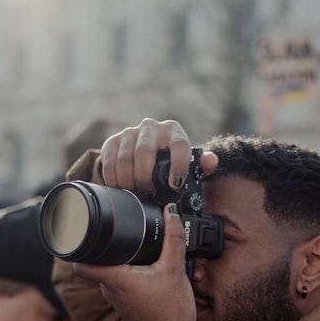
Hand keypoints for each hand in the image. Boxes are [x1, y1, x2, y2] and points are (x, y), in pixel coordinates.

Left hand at [73, 205, 195, 320]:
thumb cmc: (171, 312)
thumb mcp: (175, 270)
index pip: (80, 263)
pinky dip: (129, 271)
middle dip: (106, 247)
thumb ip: (173, 239)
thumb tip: (171, 212)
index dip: (77, 245)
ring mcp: (117, 298)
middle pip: (97, 262)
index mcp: (115, 279)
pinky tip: (145, 267)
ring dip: (120, 259)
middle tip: (118, 232)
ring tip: (135, 248)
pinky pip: (121, 281)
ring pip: (110, 271)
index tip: (82, 231)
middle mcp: (110, 289)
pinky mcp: (126, 303)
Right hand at [100, 119, 218, 196]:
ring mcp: (130, 132)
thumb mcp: (189, 164)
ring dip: (128, 180)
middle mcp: (152, 127)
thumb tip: (211, 161)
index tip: (175, 184)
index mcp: (174, 131)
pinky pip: (109, 160)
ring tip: (134, 193)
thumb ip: (203, 165)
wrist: (146, 153)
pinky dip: (112, 178)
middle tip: (148, 193)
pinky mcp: (112, 140)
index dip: (178, 165)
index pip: (179, 145)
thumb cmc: (172, 162)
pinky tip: (119, 188)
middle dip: (145, 177)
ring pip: (124, 157)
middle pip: (144, 151)